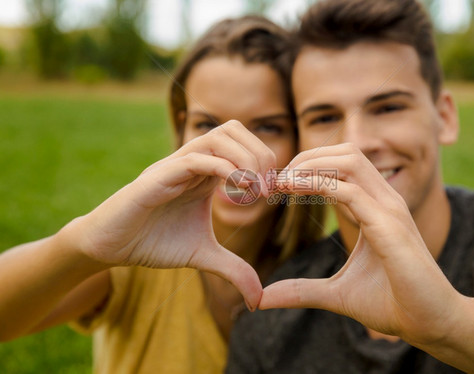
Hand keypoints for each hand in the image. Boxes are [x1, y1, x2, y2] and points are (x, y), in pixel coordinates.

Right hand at [60, 120, 273, 308]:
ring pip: (217, 136)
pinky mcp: (158, 177)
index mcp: (205, 172)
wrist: (112, 247)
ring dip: (244, 159)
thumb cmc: (154, 242)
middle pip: (233, 130)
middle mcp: (192, 162)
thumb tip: (259, 298)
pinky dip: (223, 168)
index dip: (264, 161)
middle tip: (265, 190)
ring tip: (253, 191)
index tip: (272, 193)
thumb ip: (234, 269)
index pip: (242, 143)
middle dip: (259, 155)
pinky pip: (195, 159)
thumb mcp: (203, 255)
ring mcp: (175, 166)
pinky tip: (237, 191)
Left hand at [261, 143, 465, 345]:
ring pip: (350, 161)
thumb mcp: (337, 293)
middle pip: (345, 153)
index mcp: (376, 207)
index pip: (342, 166)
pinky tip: (293, 191)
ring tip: (282, 182)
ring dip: (311, 165)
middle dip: (306, 158)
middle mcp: (385, 201)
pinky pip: (353, 191)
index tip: (277, 185)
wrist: (431, 323)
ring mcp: (390, 210)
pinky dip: (319, 185)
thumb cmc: (393, 303)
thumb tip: (264, 299)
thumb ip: (302, 291)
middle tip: (276, 181)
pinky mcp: (390, 227)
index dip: (307, 168)